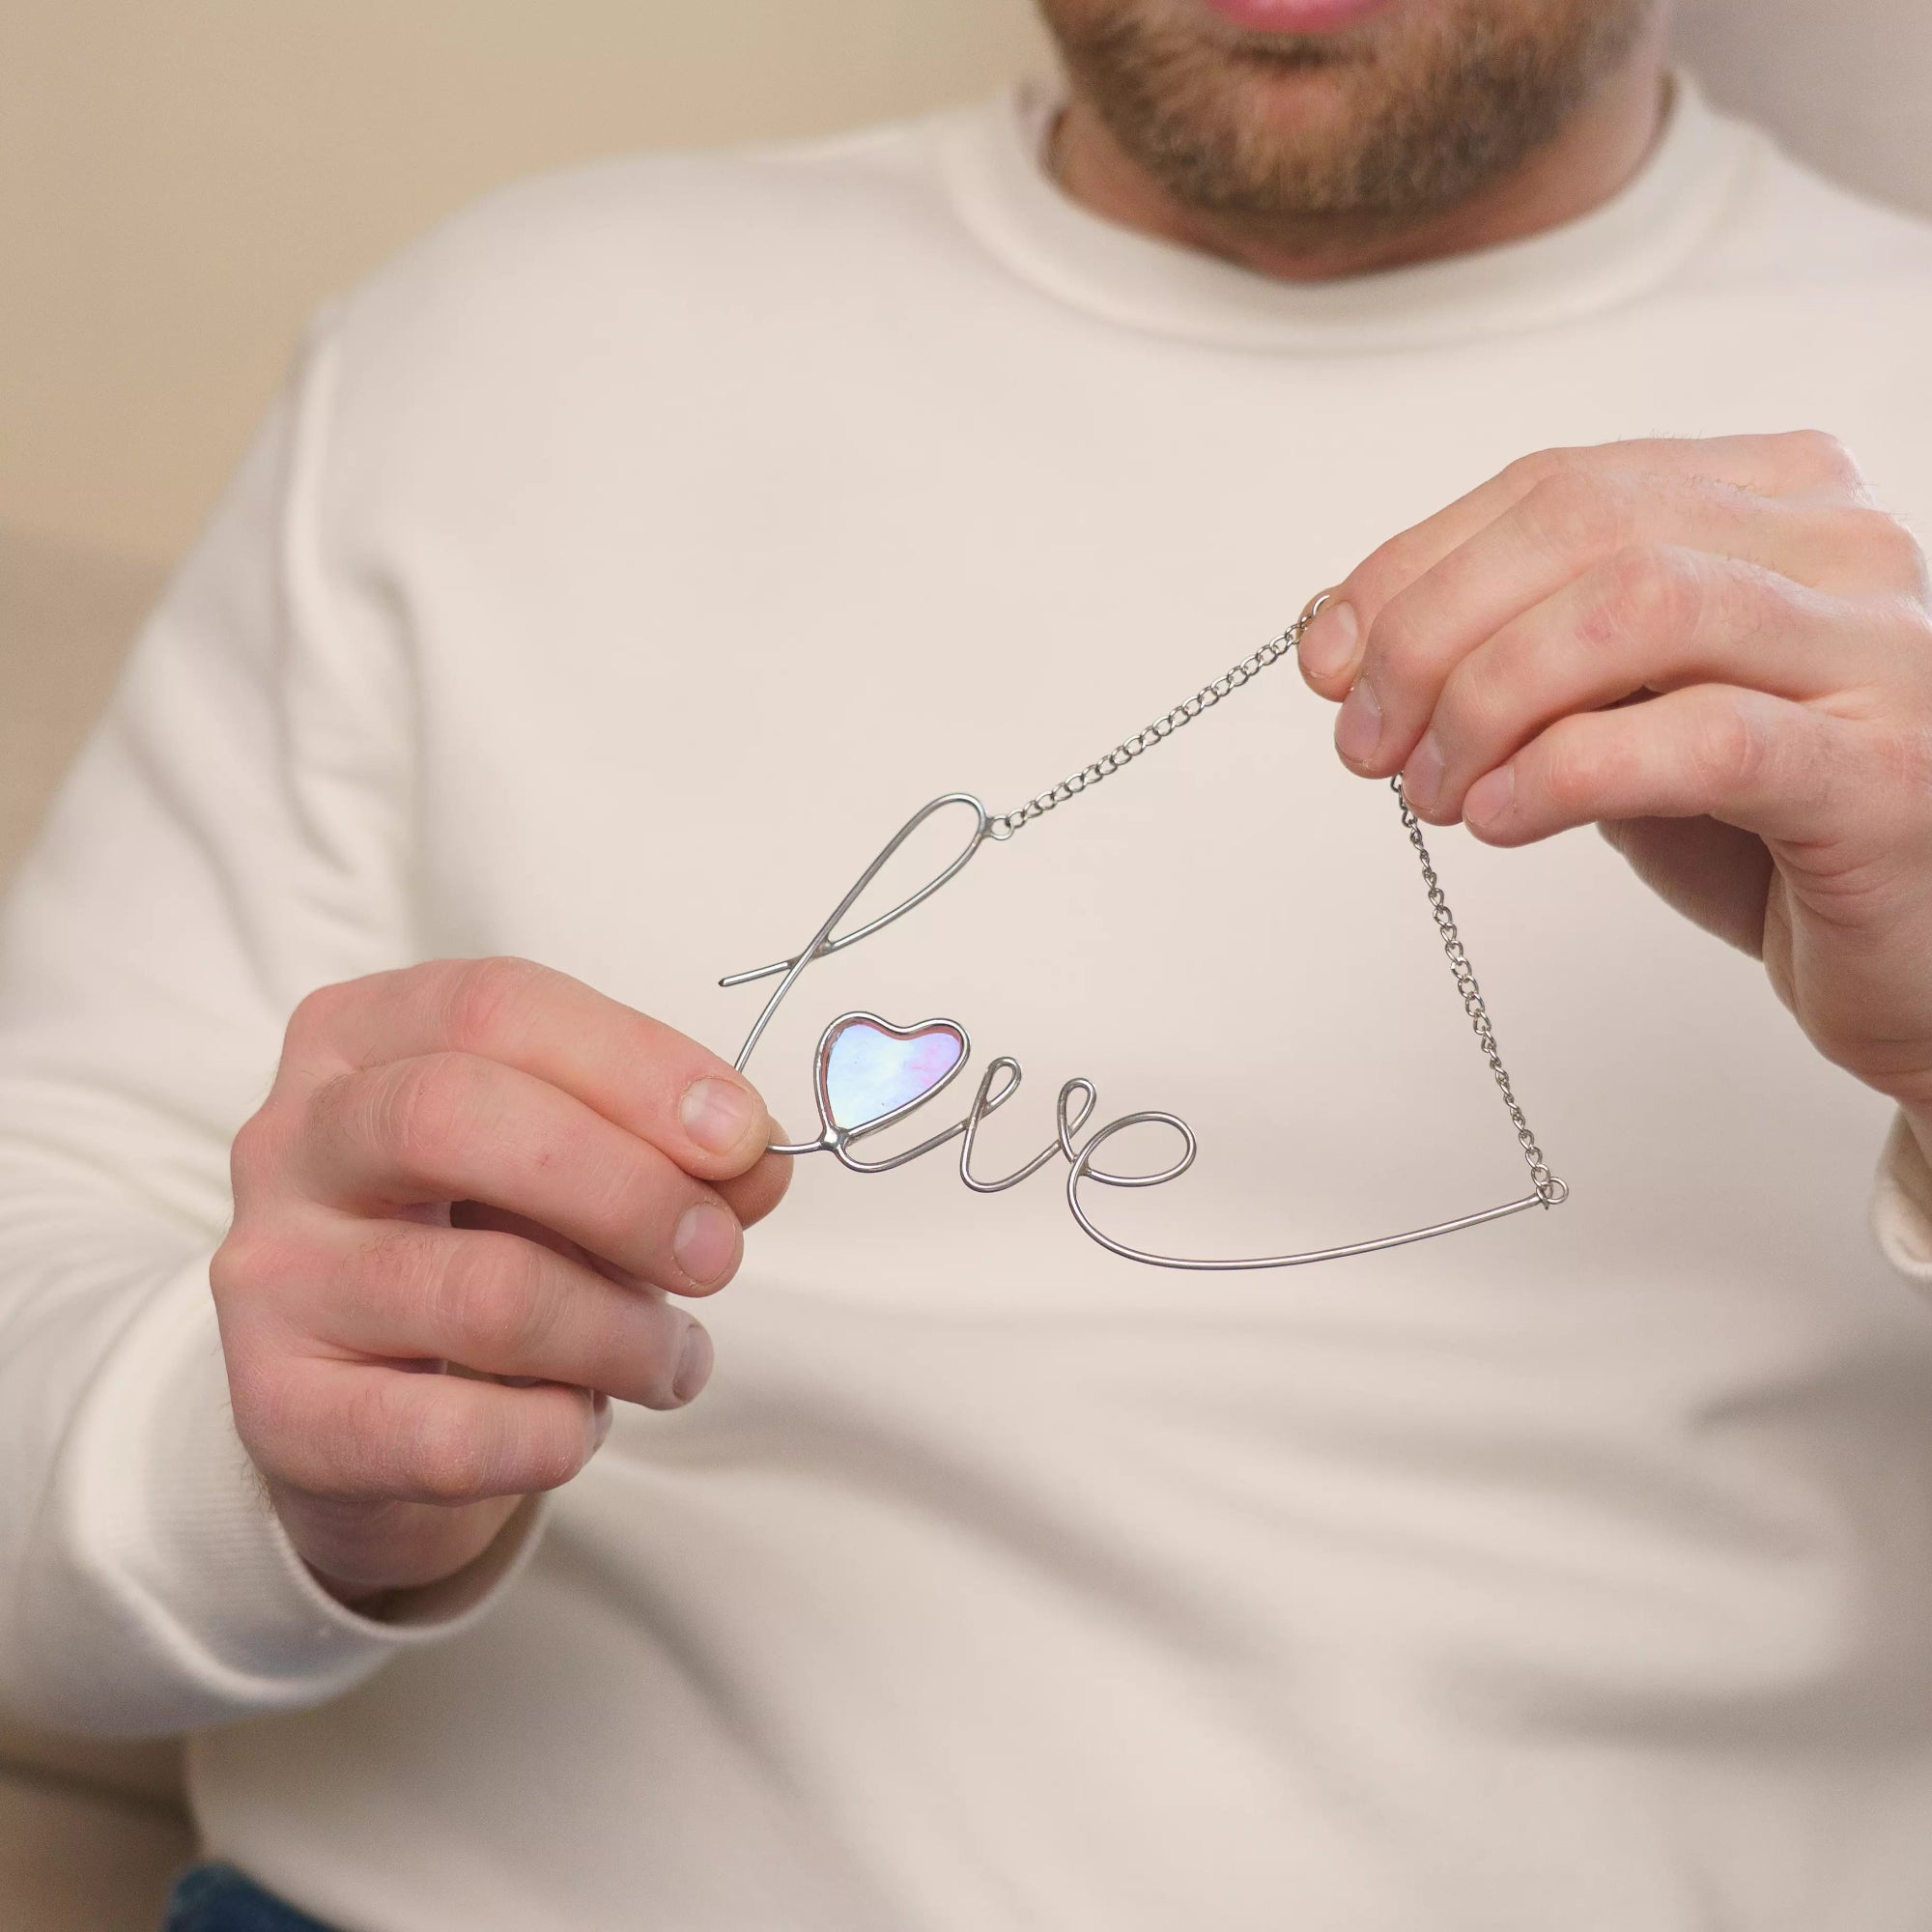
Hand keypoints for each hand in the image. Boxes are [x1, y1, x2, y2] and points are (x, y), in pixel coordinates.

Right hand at [210, 957, 788, 1603]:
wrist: (370, 1410)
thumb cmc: (487, 1242)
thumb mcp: (580, 1166)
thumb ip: (675, 1151)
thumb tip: (756, 1162)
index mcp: (360, 1035)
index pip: (495, 1007)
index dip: (637, 1065)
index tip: (741, 1135)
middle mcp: (292, 1139)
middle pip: (455, 1116)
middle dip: (624, 1188)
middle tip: (716, 1255)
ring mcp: (271, 1277)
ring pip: (480, 1290)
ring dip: (622, 1334)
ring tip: (674, 1359)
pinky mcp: (280, 1413)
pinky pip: (453, 1431)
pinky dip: (557, 1432)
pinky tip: (581, 1421)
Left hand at [1296, 432, 1931, 1149]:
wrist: (1908, 962)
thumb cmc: (1759, 834)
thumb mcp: (1610, 718)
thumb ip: (1507, 654)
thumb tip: (1332, 622)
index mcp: (1772, 503)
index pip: (1557, 486)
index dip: (1414, 567)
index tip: (1327, 659)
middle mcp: (1838, 549)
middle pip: (1586, 526)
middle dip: (1433, 631)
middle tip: (1367, 740)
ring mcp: (1878, 652)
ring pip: (1640, 604)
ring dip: (1490, 697)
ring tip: (1434, 791)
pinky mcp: (1884, 771)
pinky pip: (1704, 737)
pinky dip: (1567, 771)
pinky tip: (1498, 819)